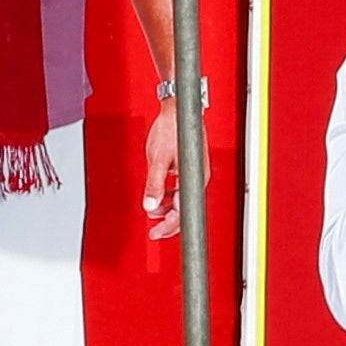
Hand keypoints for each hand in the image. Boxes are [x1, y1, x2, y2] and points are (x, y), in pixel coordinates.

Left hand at [143, 101, 184, 238]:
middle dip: (168, 223)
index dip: (169, 226)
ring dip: (167, 210)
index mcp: (193, 178)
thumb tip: (150, 205)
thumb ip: (154, 184)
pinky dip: (167, 197)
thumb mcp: (159, 159)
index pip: (183, 211)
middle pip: (184, 210)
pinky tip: (158, 199)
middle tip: (154, 232)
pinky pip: (178, 190)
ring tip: (153, 214)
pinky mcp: (185, 169)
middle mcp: (195, 178)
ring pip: (180, 201)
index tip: (157, 233)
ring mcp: (191, 174)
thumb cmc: (172, 130)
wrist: (177, 111)